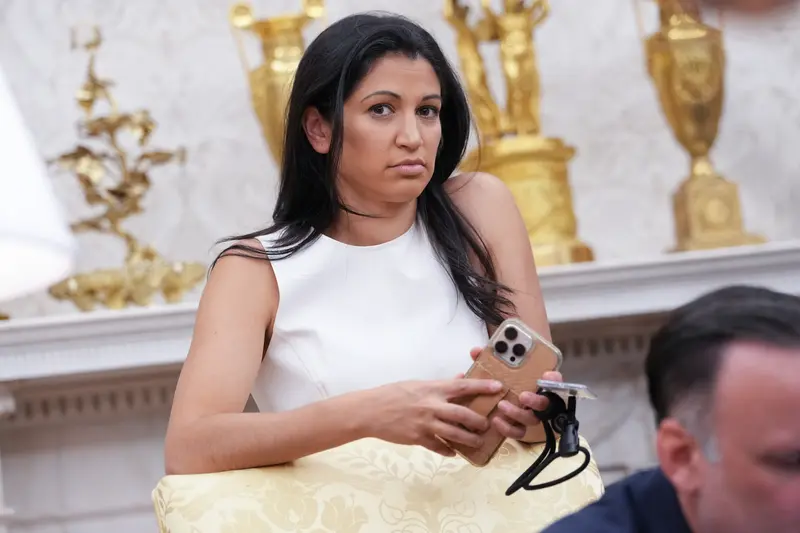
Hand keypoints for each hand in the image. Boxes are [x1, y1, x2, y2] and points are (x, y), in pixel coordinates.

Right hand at [365, 378, 504, 456]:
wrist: (370, 410)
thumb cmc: (393, 394)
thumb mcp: (417, 384)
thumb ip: (440, 384)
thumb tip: (460, 379)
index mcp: (432, 389)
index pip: (463, 386)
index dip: (482, 386)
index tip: (498, 387)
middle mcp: (431, 405)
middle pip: (463, 414)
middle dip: (479, 421)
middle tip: (487, 424)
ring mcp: (425, 423)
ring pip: (454, 434)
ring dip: (469, 439)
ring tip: (477, 442)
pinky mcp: (418, 438)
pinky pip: (439, 446)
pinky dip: (448, 450)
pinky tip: (453, 451)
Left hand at [459, 347, 563, 439]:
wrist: (495, 400)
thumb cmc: (502, 381)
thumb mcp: (497, 368)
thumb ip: (489, 359)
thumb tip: (476, 351)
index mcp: (536, 383)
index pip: (553, 380)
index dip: (554, 378)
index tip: (547, 374)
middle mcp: (537, 400)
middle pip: (545, 403)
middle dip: (536, 400)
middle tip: (523, 396)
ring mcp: (530, 415)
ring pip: (531, 419)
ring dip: (517, 413)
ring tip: (502, 405)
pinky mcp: (519, 428)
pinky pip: (518, 432)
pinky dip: (508, 428)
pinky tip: (496, 421)